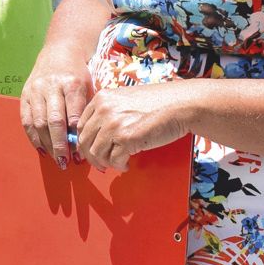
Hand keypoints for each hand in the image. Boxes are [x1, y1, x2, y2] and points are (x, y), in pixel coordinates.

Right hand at [21, 59, 94, 167]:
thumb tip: (83, 141)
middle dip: (59, 145)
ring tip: (55, 159)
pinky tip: (42, 149)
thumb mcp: (88, 87)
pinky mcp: (25, 94)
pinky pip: (27, 120)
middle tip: (65, 162)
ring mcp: (36, 90)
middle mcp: (51, 86)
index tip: (81, 154)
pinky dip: (33, 137)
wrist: (59, 51)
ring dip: (47, 144)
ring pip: (39, 122)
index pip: (73, 116)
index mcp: (72, 84)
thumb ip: (85, 112)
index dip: (76, 137)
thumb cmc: (78, 74)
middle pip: (54, 121)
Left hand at [74, 81, 194, 171]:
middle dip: (92, 156)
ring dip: (105, 163)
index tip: (91, 150)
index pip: (81, 125)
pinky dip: (119, 166)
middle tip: (101, 163)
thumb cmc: (160, 102)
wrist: (181, 105)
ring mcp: (114, 124)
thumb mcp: (127, 99)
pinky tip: (126, 164)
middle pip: (85, 141)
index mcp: (102, 98)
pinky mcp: (126, 139)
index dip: (85, 141)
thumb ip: (111, 111)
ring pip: (96, 153)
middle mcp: (104, 110)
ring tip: (116, 163)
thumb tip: (100, 133)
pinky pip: (113, 160)